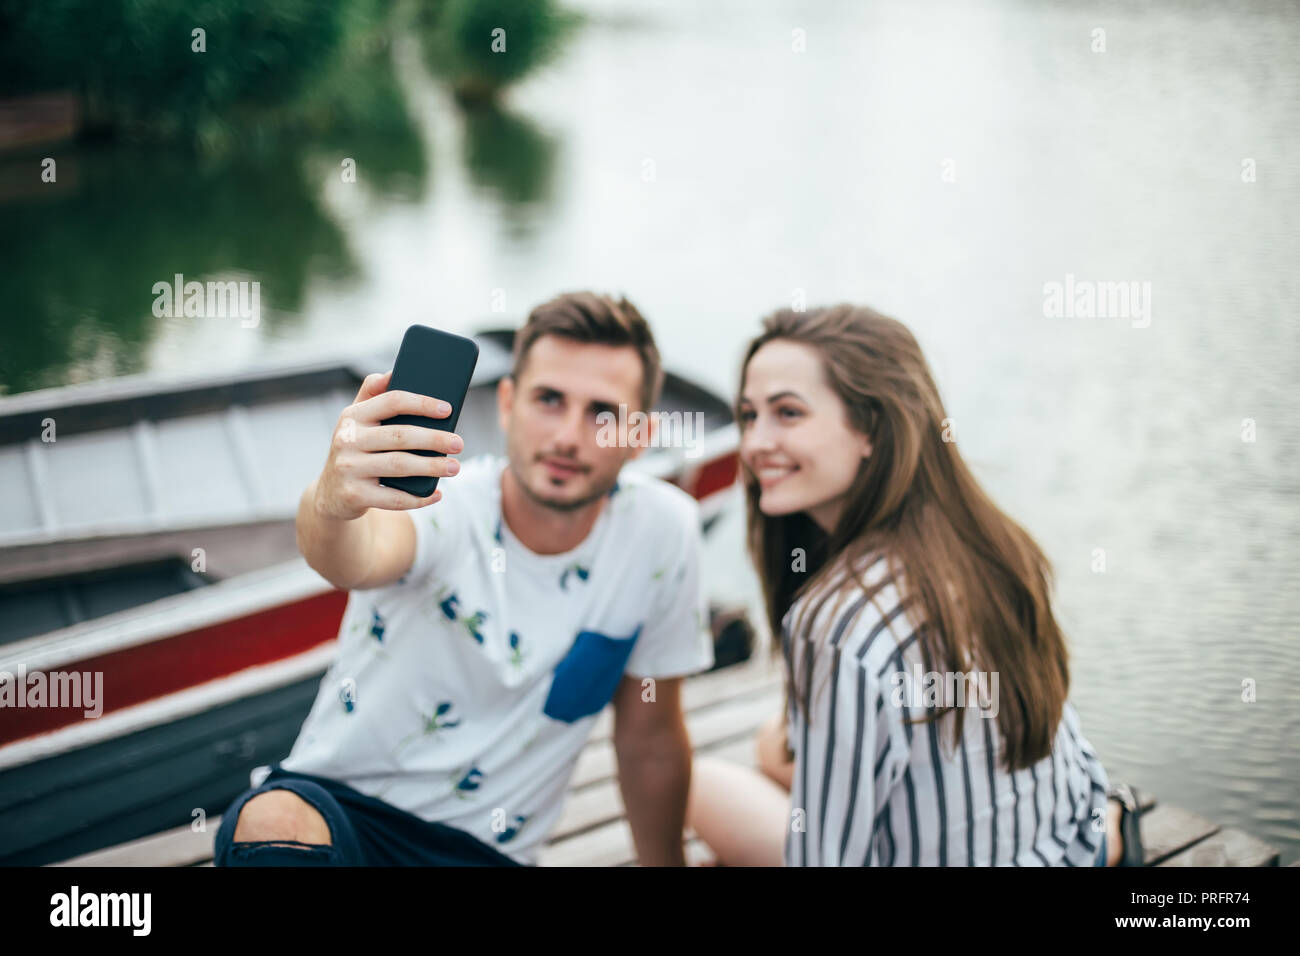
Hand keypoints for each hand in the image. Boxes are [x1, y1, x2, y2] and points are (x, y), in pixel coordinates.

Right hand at [313, 370, 463, 520]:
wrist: (330, 493)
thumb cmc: (355, 450)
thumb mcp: (356, 421)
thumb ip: (372, 395)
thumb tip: (392, 372)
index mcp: (353, 416)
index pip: (391, 401)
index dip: (421, 403)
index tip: (447, 409)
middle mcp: (348, 440)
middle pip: (400, 436)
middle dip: (434, 439)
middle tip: (459, 443)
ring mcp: (349, 468)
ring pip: (399, 466)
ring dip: (432, 467)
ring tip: (455, 467)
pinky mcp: (354, 495)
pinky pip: (394, 498)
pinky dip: (419, 498)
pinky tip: (437, 494)